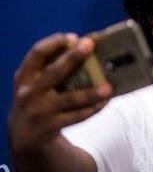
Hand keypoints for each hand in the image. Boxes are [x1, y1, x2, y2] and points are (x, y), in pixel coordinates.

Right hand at [9, 33, 112, 156]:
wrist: (23, 135)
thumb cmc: (36, 98)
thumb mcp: (33, 83)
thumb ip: (50, 67)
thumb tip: (83, 47)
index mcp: (24, 77)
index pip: (36, 54)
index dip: (53, 43)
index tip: (72, 36)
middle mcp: (30, 93)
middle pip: (54, 73)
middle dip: (72, 58)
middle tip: (89, 45)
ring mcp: (40, 111)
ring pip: (69, 99)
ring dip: (90, 93)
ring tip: (108, 87)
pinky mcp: (52, 126)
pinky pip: (77, 116)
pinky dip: (93, 108)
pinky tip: (106, 101)